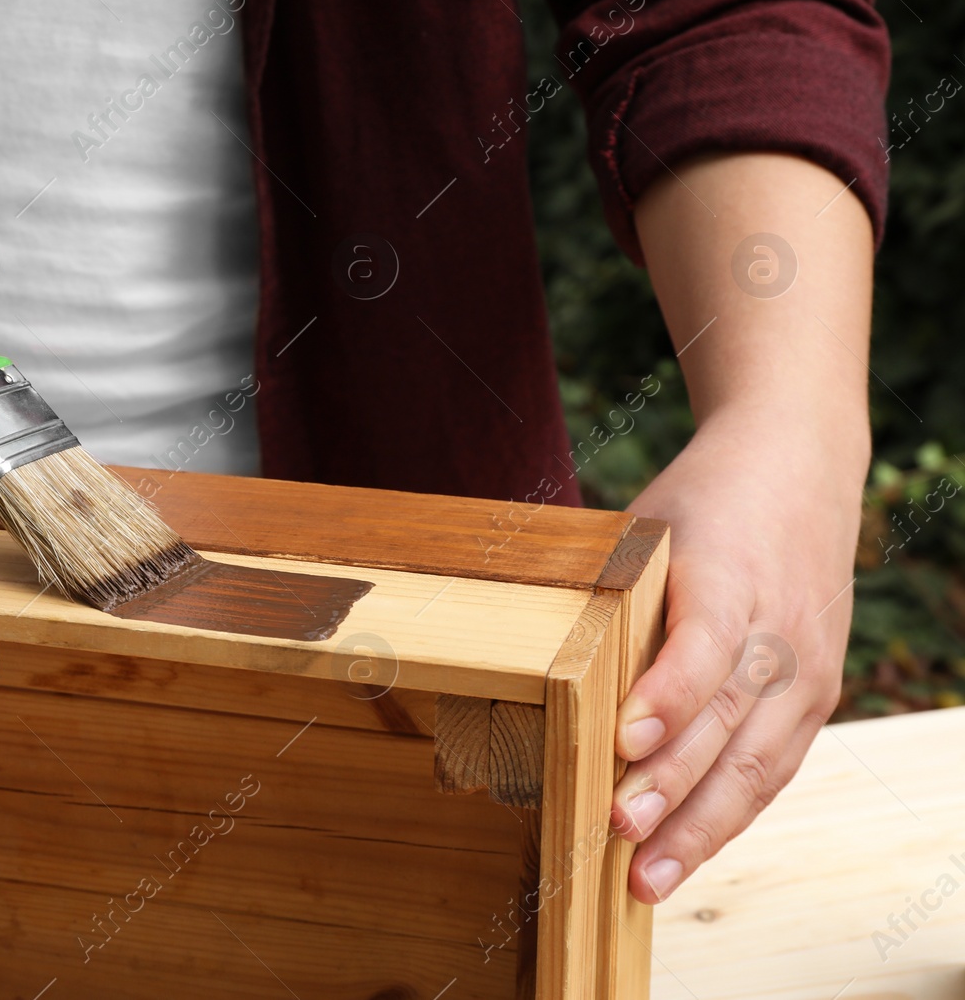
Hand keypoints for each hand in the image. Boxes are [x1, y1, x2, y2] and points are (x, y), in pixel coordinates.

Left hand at [618, 151, 874, 902]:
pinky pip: (773, 769)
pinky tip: (683, 857)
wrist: (798, 468)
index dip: (667, 698)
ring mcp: (805, 668)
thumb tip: (531, 652)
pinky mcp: (816, 695)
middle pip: (727, 720)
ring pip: (755, 762)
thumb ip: (610, 589)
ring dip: (699, 827)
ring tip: (645, 879)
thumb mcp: (651, 524)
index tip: (624, 740)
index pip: (703, 649)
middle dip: (672, 785)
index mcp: (730, 575)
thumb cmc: (704, 502)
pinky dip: (728, 818)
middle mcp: (777, 630)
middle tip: (618, 829)